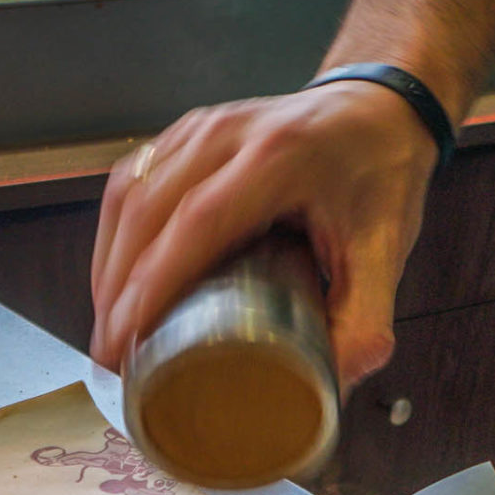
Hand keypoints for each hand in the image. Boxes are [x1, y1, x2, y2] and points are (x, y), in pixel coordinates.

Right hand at [90, 81, 436, 386]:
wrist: (379, 106)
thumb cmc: (380, 171)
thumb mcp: (385, 248)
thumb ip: (366, 322)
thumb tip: (333, 387)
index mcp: (280, 157)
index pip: (195, 222)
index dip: (151, 285)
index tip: (126, 339)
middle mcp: (230, 133)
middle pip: (146, 209)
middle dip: (117, 288)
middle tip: (111, 352)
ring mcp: (201, 127)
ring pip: (128, 194)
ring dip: (109, 262)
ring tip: (110, 322)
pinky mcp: (186, 133)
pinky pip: (132, 180)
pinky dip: (115, 233)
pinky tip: (116, 275)